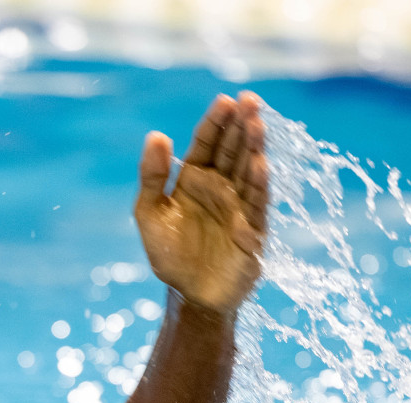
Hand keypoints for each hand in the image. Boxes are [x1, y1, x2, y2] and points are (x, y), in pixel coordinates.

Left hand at [134, 92, 268, 316]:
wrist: (190, 295)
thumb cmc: (170, 255)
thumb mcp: (150, 214)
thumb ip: (151, 177)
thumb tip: (156, 135)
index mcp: (195, 179)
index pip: (207, 144)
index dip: (215, 122)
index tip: (225, 100)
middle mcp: (221, 187)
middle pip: (233, 150)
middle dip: (241, 125)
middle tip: (250, 100)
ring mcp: (239, 206)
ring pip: (248, 170)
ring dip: (254, 147)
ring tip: (257, 123)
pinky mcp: (253, 229)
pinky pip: (256, 203)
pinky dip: (258, 184)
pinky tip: (259, 164)